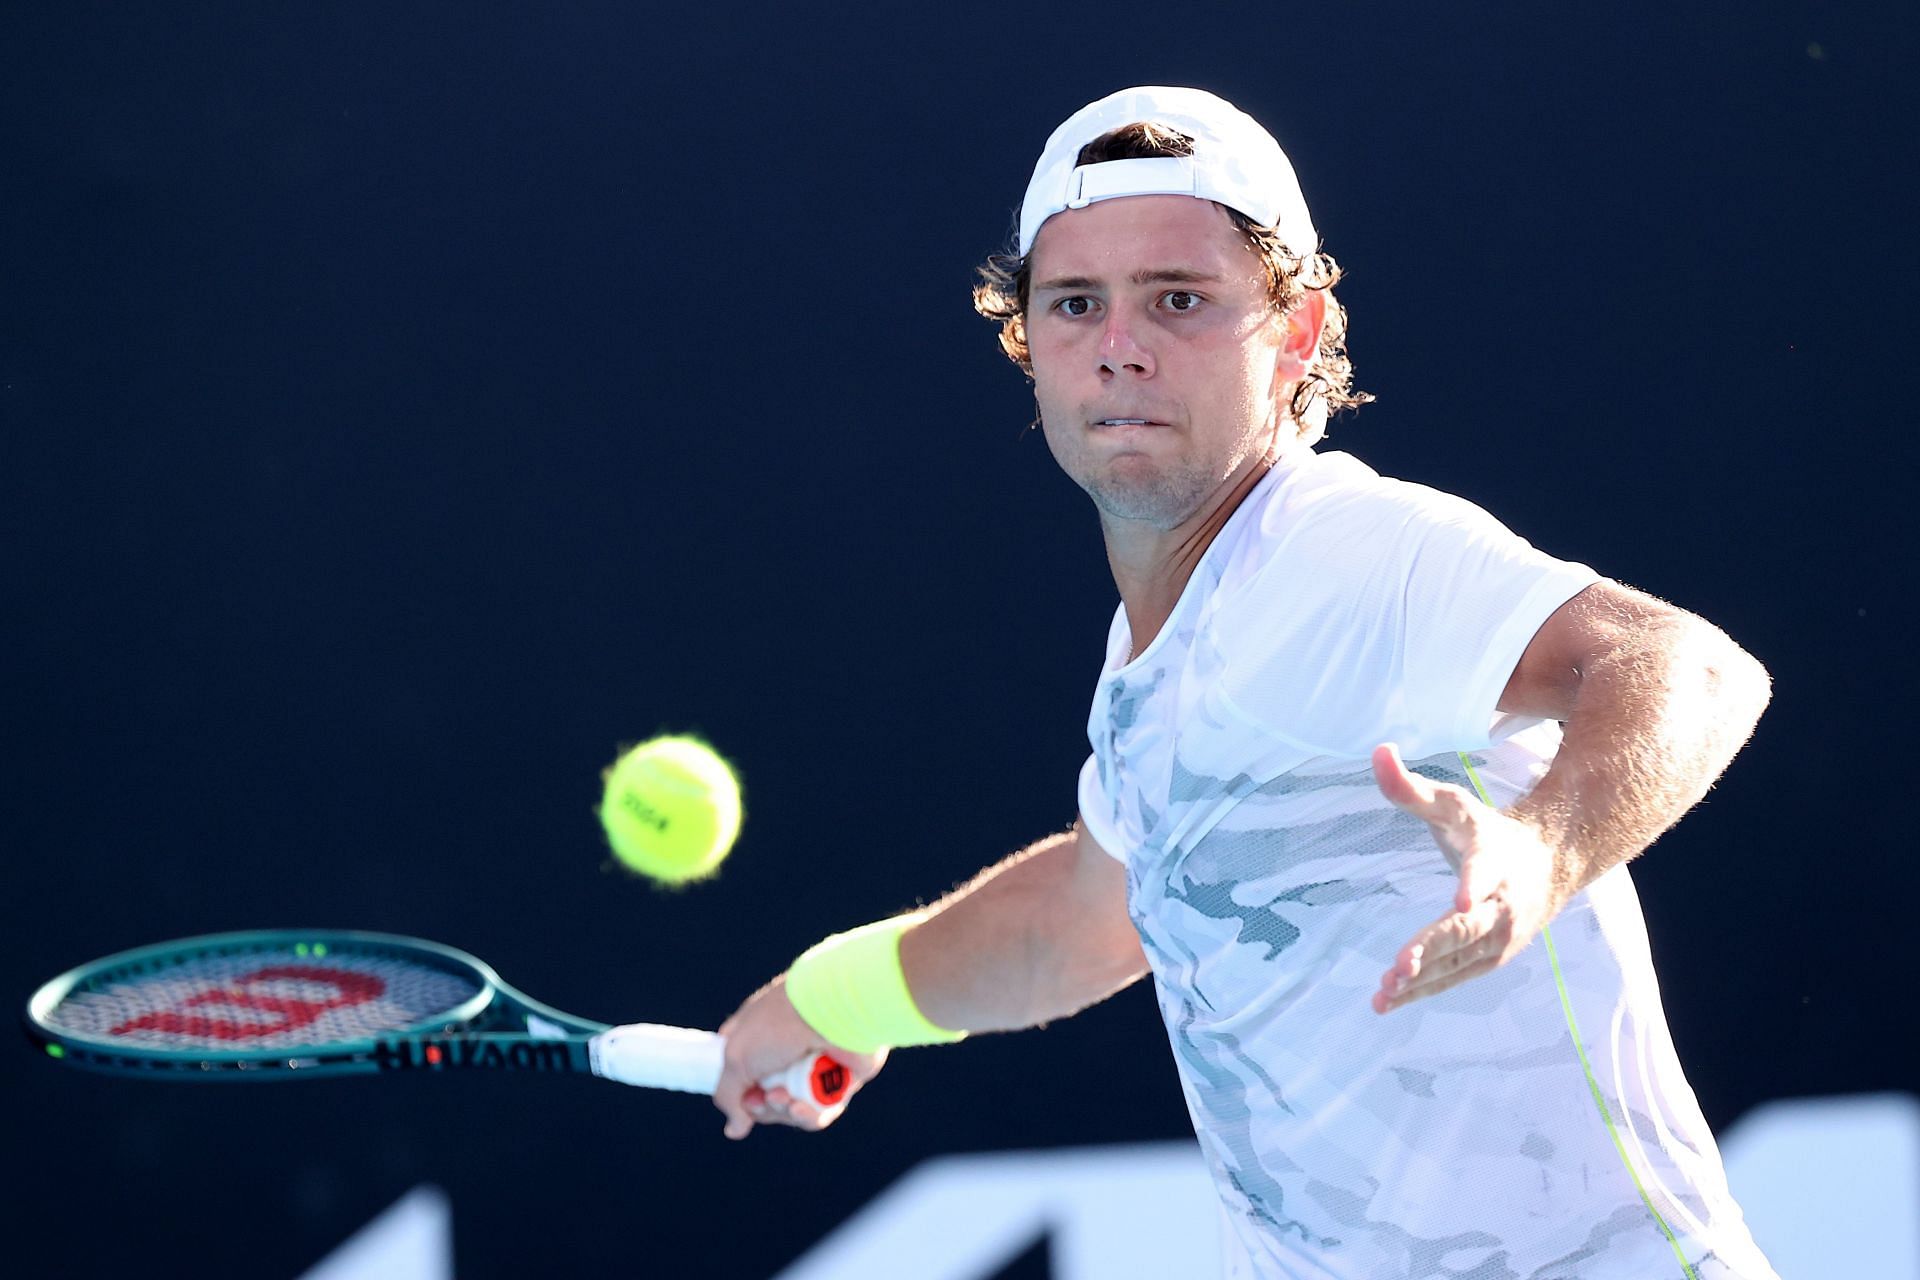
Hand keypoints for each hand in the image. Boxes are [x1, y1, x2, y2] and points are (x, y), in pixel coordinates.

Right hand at [713, 974, 886, 1139]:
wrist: (833, 1010)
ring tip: (783, 1098)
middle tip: (763, 1097)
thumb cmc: (780, 1024)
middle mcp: (785, 1051)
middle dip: (760, 1106)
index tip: (740, 1094)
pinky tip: (799, 1108)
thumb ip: (728, 1095)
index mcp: (758, 1035)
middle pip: (764, 1098)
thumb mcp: (737, 1057)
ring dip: (782, 1111)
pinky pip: (820, 1111)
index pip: (742, 1072)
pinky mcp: (838, 1081)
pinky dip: (807, 1116)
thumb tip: (735, 1130)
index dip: (738, 1092)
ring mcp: (813, 1067)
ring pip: (791, 1109)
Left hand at [1369, 743, 1567, 1013]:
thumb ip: (1411, 787)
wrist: (1548, 864)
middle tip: (1401, 965)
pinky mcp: (1491, 959)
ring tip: (1386, 989)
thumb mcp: (1453, 804)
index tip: (1463, 900)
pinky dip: (1424, 989)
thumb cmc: (1489, 832)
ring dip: (1422, 978)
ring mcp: (1500, 937)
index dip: (1472, 884)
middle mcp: (1502, 904)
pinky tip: (1388, 999)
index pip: (1483, 871)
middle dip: (1434, 947)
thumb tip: (1377, 750)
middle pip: (1468, 929)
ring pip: (1458, 961)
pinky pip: (1454, 977)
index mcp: (1494, 859)